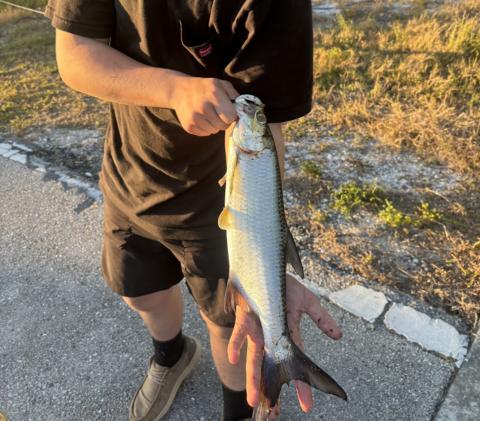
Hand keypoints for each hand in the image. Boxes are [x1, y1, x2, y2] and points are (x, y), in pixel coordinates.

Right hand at [172, 77, 238, 135]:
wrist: (179, 91)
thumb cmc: (204, 87)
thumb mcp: (220, 84)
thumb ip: (233, 93)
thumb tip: (243, 107)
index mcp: (214, 95)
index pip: (230, 117)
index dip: (231, 115)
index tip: (228, 111)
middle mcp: (204, 107)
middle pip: (223, 126)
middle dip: (224, 121)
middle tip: (218, 113)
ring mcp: (195, 118)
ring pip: (214, 131)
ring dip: (215, 125)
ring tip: (209, 115)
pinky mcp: (189, 126)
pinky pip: (205, 134)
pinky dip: (206, 128)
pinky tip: (202, 118)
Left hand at [227, 274, 341, 416]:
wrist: (263, 266)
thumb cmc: (283, 284)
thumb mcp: (306, 301)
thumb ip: (320, 318)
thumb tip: (339, 336)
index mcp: (287, 334)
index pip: (296, 362)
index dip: (302, 384)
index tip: (306, 405)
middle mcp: (271, 336)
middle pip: (271, 367)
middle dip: (271, 390)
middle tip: (272, 413)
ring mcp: (257, 328)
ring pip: (254, 357)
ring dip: (253, 378)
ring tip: (252, 399)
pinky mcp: (246, 316)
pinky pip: (241, 332)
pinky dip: (237, 344)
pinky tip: (234, 359)